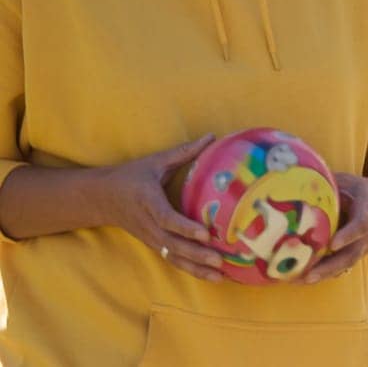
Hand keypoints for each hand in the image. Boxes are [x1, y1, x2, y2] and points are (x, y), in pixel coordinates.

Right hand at [100, 134, 224, 281]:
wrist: (100, 198)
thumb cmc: (131, 176)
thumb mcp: (155, 162)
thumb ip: (184, 152)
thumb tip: (212, 136)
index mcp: (148, 202)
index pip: (167, 218)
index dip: (185, 227)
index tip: (205, 234)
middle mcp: (149, 225)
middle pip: (172, 244)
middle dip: (197, 254)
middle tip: (220, 260)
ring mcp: (150, 238)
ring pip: (173, 257)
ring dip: (196, 268)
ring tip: (220, 276)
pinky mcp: (154, 244)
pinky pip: (172, 260)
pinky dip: (191, 269)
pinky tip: (211, 276)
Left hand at [302, 172, 367, 283]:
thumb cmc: (360, 191)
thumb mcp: (348, 182)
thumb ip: (327, 182)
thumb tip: (294, 176)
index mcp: (367, 211)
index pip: (361, 225)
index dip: (348, 235)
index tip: (333, 244)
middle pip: (351, 254)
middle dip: (330, 266)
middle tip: (309, 275)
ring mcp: (363, 247)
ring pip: (345, 265)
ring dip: (323, 274)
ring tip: (299, 280)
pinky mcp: (355, 255)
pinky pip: (341, 268)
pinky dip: (323, 274)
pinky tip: (300, 278)